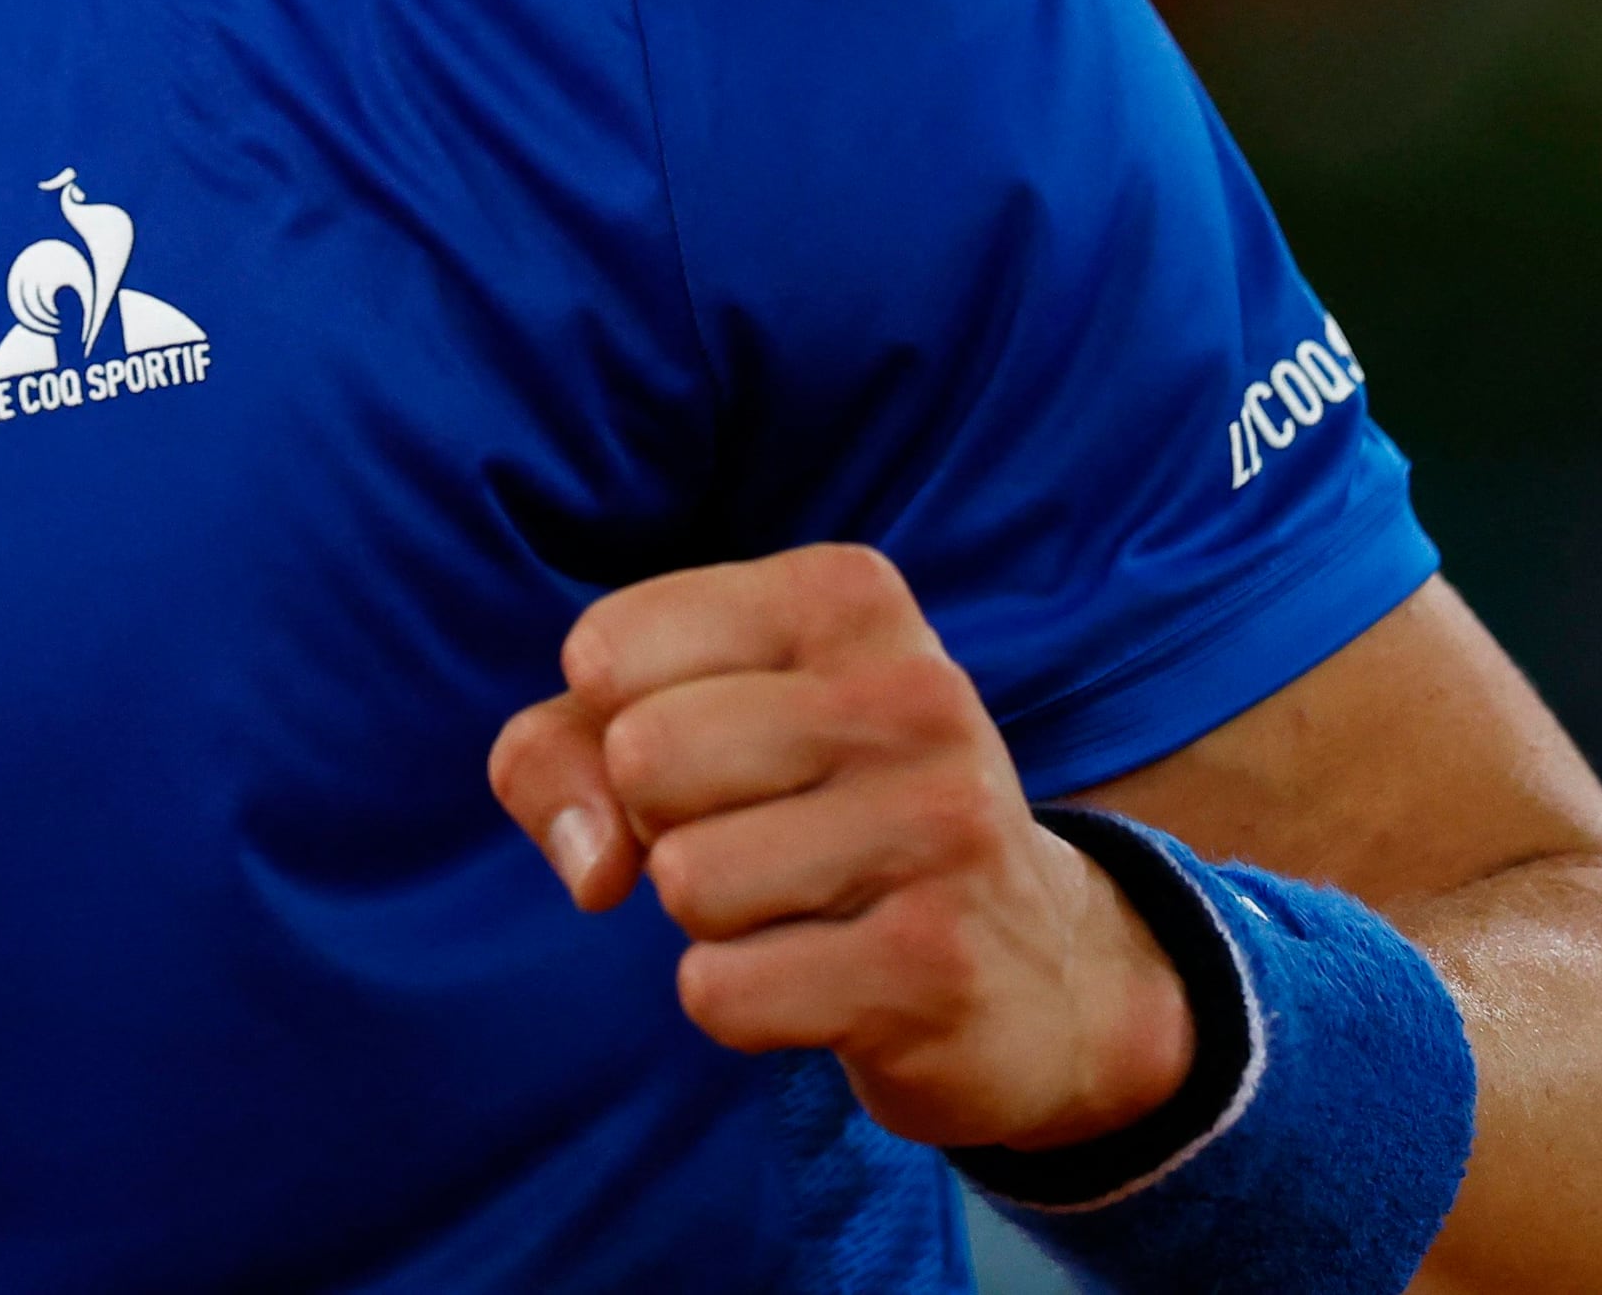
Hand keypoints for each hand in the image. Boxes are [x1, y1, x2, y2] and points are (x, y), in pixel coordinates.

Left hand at [486, 542, 1195, 1152]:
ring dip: (711, 919)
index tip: (717, 748)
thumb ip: (561, 751)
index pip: (604, 652)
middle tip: (763, 835)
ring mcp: (943, 829)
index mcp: (845, 596)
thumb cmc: (812, 815)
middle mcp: (914, 693)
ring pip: (681, 880)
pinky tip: (833, 978)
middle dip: (660, 824)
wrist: (1040, 973)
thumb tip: (591, 867)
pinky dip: (742, 1004)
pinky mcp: (936, 968)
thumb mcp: (684, 731)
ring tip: (810, 903)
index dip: (615, 726)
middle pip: (640, 760)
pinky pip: (720, 992)